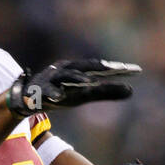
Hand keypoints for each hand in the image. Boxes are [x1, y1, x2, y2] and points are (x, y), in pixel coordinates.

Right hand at [7, 58, 140, 113]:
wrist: (27, 98)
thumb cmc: (60, 94)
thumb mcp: (84, 94)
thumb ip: (106, 92)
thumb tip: (131, 91)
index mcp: (78, 70)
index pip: (100, 68)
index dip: (117, 69)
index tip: (136, 70)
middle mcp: (66, 70)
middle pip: (85, 67)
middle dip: (100, 68)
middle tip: (117, 69)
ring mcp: (52, 79)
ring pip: (65, 76)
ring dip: (76, 78)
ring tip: (88, 83)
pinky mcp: (40, 90)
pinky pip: (46, 91)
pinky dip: (53, 92)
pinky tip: (59, 96)